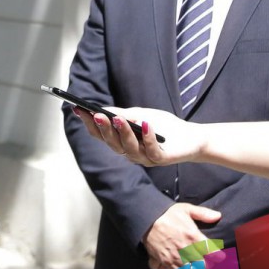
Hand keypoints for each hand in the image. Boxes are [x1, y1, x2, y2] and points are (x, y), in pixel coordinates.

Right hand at [73, 106, 202, 165]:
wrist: (190, 137)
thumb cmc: (163, 126)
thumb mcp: (140, 115)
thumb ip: (123, 114)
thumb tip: (102, 109)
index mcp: (122, 142)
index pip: (101, 135)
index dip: (89, 123)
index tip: (78, 109)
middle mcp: (130, 153)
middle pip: (112, 143)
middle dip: (104, 129)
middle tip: (97, 114)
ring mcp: (145, 158)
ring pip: (129, 148)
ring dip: (123, 132)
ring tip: (118, 118)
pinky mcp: (161, 159)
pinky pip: (152, 150)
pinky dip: (148, 137)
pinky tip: (146, 124)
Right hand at [142, 202, 221, 268]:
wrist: (145, 216)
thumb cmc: (166, 213)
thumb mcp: (186, 209)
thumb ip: (203, 213)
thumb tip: (218, 216)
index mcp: (194, 238)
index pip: (212, 254)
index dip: (216, 256)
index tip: (216, 255)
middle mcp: (185, 251)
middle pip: (201, 267)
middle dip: (203, 265)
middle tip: (201, 260)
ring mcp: (173, 258)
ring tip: (187, 265)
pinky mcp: (161, 260)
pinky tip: (169, 265)